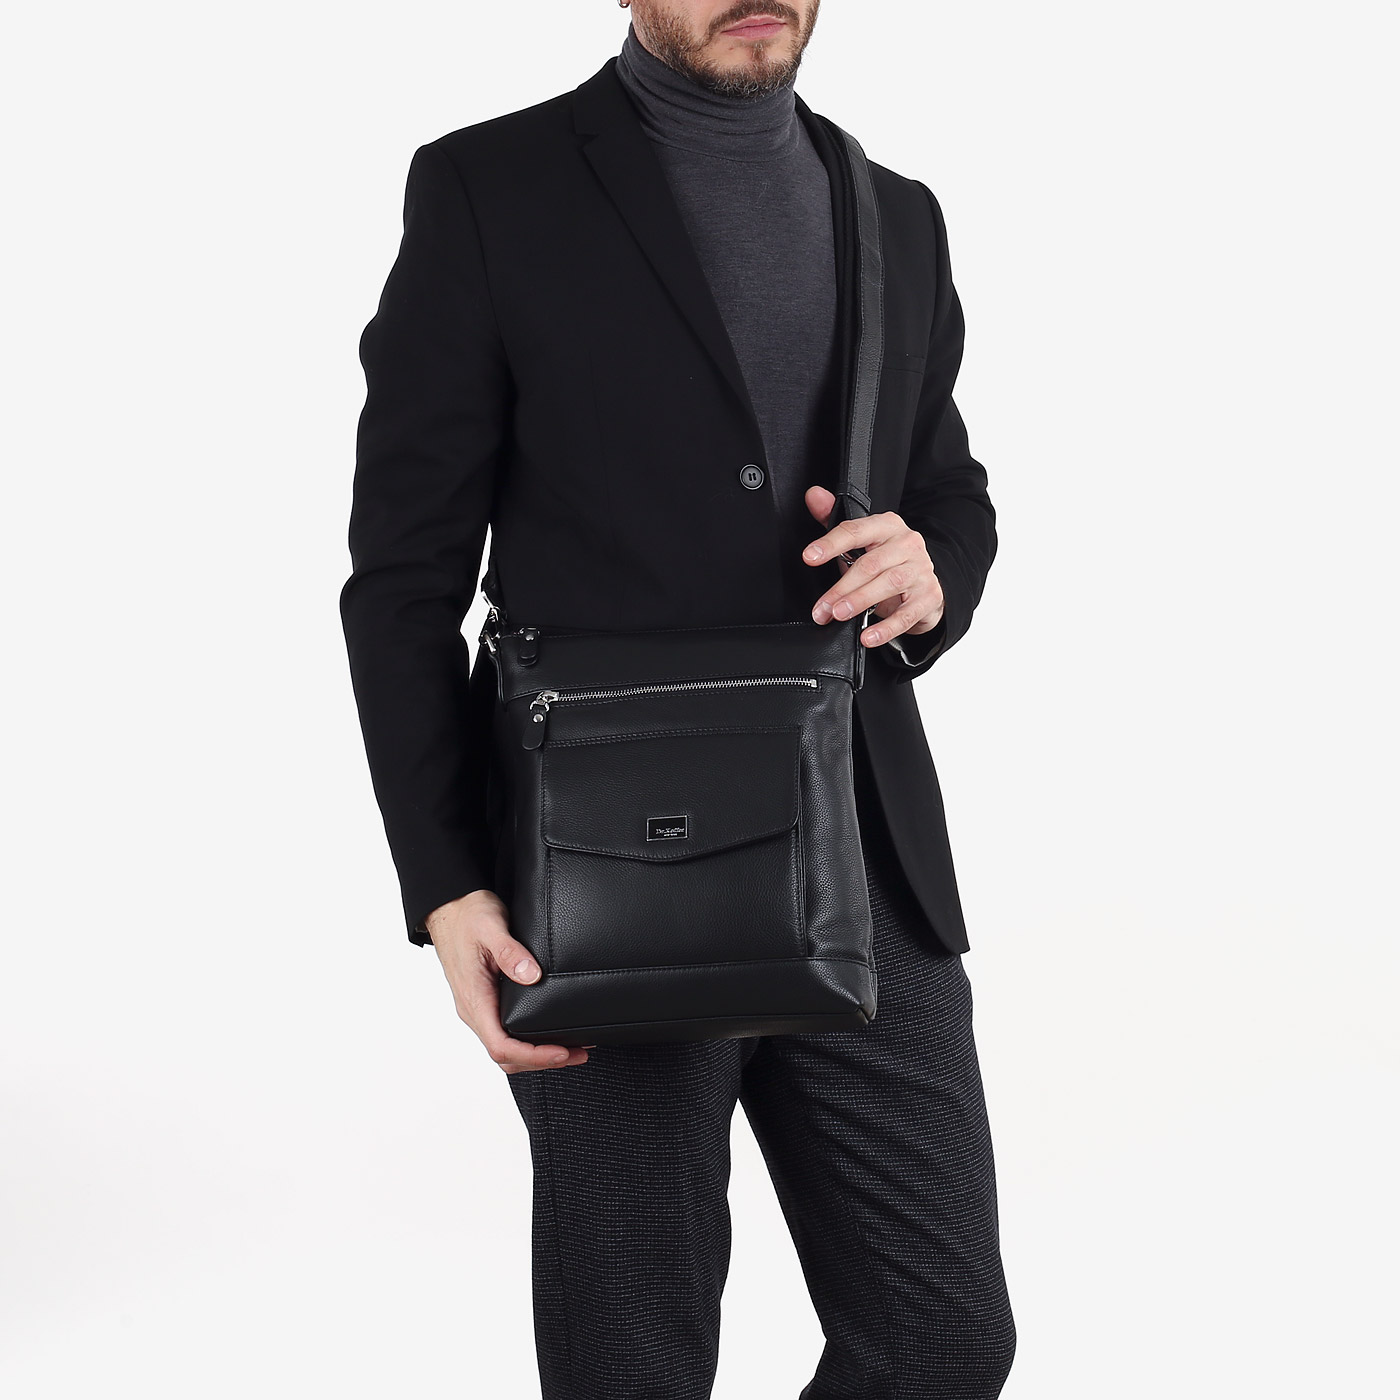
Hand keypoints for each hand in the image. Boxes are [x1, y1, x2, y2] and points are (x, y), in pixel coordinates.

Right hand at [426, 889, 591, 1072]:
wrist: (449, 907)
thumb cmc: (467, 916)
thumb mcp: (491, 927)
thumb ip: (510, 952)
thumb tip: (531, 976)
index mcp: (474, 998)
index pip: (501, 1046)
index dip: (533, 1056)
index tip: (562, 1052)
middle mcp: (473, 1009)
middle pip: (505, 1056)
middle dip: (542, 1061)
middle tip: (578, 1053)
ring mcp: (478, 1007)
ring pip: (504, 1048)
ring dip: (536, 1055)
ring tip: (570, 1048)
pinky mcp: (485, 1000)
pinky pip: (503, 1032)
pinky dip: (527, 1041)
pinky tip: (547, 1033)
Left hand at [801, 485, 944, 647]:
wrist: (922, 584)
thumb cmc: (886, 563)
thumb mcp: (860, 544)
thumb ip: (834, 523)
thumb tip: (813, 496)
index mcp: (888, 526)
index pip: (856, 530)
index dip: (830, 543)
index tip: (809, 557)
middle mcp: (908, 544)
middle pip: (870, 563)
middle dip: (841, 587)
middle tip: (822, 606)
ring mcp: (921, 570)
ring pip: (888, 584)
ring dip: (860, 601)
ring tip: (839, 614)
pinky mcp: (930, 596)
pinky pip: (907, 614)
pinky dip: (886, 628)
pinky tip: (868, 636)